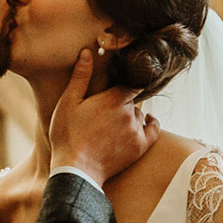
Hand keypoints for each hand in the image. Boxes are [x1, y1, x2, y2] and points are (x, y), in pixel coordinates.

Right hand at [50, 50, 158, 185]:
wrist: (76, 170)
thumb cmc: (67, 135)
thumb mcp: (68, 103)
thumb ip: (80, 76)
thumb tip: (87, 52)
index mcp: (114, 98)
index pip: (129, 83)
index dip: (122, 85)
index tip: (115, 88)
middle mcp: (130, 112)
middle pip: (133, 100)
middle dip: (122, 103)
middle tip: (107, 112)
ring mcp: (136, 130)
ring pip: (140, 115)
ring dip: (131, 116)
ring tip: (114, 124)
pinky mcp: (140, 147)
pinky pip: (154, 130)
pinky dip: (151, 125)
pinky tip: (145, 122)